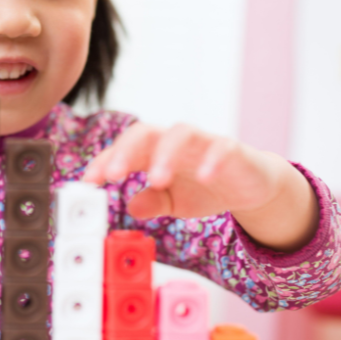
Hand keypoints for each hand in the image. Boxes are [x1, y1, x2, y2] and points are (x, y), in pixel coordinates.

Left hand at [81, 122, 318, 250]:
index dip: (104, 163)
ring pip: (180, 134)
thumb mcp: (174, 202)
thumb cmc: (207, 187)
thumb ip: (152, 203)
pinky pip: (220, 147)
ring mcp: (204, 143)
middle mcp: (176, 142)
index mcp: (156, 152)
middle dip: (125, 152)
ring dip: (165, 155)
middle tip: (113, 176)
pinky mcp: (232, 149)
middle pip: (145, 132)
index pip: (124, 150)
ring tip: (156, 180)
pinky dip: (211, 160)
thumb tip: (132, 207)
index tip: (89, 182)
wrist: (251, 186)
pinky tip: (203, 177)